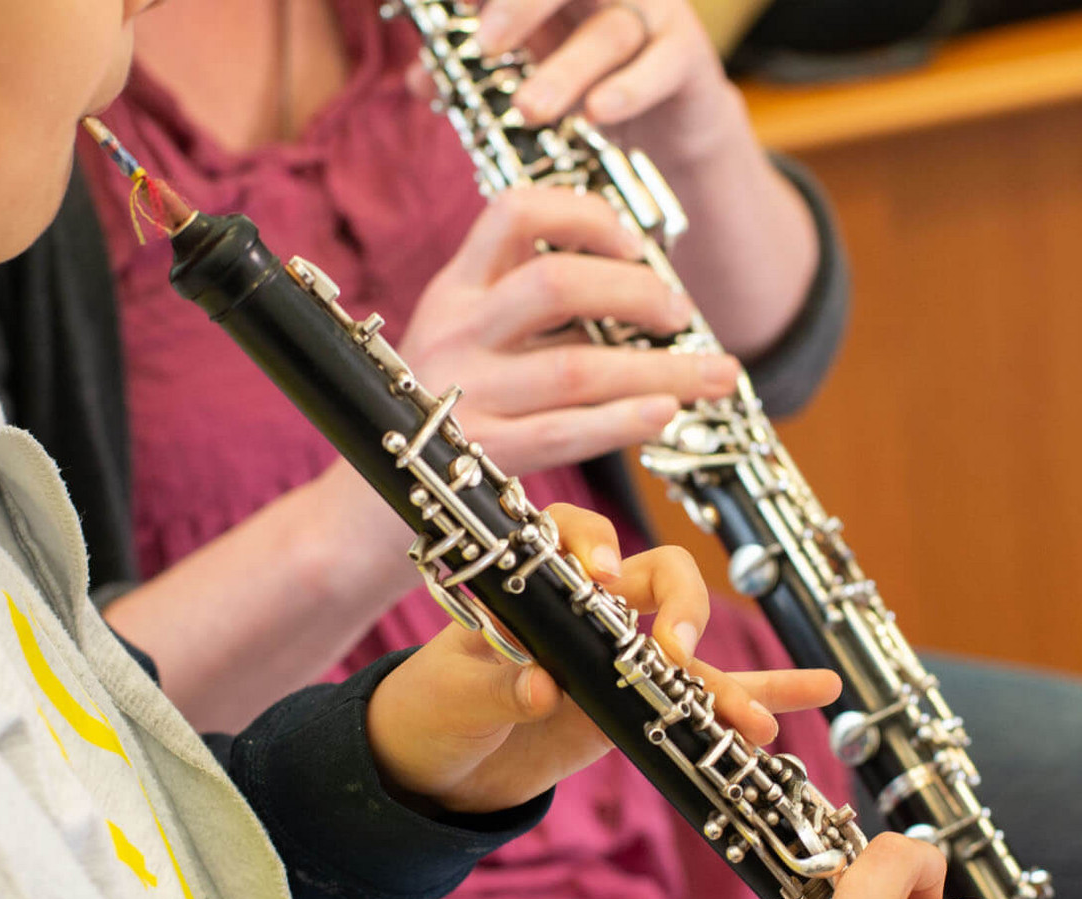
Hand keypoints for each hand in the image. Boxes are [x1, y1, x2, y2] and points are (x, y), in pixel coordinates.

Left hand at [365, 503, 840, 813]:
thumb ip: (500, 683)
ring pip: (692, 643)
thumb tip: (541, 686)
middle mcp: (590, 605)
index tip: (602, 576)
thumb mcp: (456, 693)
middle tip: (672, 649)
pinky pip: (708, 693)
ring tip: (755, 719)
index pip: (570, 534)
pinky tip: (816, 692)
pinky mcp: (643, 700)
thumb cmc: (435, 706)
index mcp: (534, 581)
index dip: (592, 545)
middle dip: (678, 605)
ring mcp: (624, 652)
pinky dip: (760, 692)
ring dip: (727, 673)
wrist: (440, 764)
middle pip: (657, 575)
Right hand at [395, 186, 740, 477]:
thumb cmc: (443, 410)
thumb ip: (530, 306)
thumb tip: (641, 290)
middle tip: (680, 314)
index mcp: (454, 289)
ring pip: (576, 367)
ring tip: (716, 374)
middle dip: (637, 292)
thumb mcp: (466, 336)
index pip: (514, 212)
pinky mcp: (479, 457)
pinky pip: (564, 432)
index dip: (585, 216)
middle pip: (556, 284)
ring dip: (660, 369)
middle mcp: (454, 333)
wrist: (365, 504)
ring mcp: (463, 396)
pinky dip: (624, 421)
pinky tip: (665, 414)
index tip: (635, 243)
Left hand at [472, 0, 742, 168]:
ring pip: (610, 33)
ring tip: (529, 110)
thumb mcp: (528, 68)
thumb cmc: (590, 83)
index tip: (455, 9)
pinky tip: (598, 113)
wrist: (670, 122)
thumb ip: (476, 68)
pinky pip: (662, 66)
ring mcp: (653, 14)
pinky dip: (629, 89)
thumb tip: (421, 79)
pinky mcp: (687, 55)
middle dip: (521, 7)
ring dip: (566, 72)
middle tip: (486, 46)